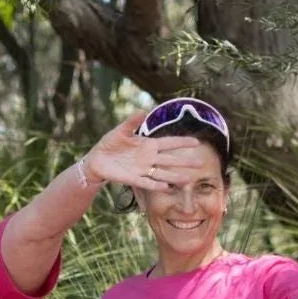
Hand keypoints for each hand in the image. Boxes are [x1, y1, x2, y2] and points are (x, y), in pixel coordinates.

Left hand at [83, 110, 214, 191]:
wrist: (97, 159)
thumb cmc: (110, 143)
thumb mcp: (121, 131)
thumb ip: (132, 122)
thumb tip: (143, 111)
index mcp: (148, 145)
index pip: (169, 143)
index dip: (182, 142)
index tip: (196, 142)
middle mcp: (149, 158)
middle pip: (170, 160)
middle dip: (185, 162)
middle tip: (201, 164)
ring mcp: (142, 169)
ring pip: (162, 174)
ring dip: (174, 177)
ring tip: (188, 180)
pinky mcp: (133, 179)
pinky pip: (147, 183)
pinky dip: (156, 185)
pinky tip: (166, 187)